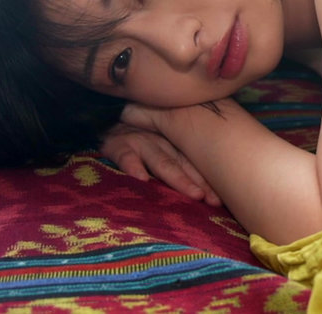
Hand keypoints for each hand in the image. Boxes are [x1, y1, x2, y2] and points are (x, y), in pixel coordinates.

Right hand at [100, 122, 221, 206]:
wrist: (99, 122)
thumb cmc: (132, 142)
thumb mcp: (156, 152)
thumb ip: (175, 168)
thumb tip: (201, 197)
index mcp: (173, 145)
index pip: (194, 163)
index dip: (209, 181)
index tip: (222, 200)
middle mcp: (161, 142)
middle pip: (184, 164)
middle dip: (201, 183)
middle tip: (214, 200)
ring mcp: (140, 141)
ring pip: (163, 161)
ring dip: (179, 178)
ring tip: (194, 194)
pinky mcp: (116, 144)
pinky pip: (126, 155)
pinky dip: (133, 165)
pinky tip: (142, 179)